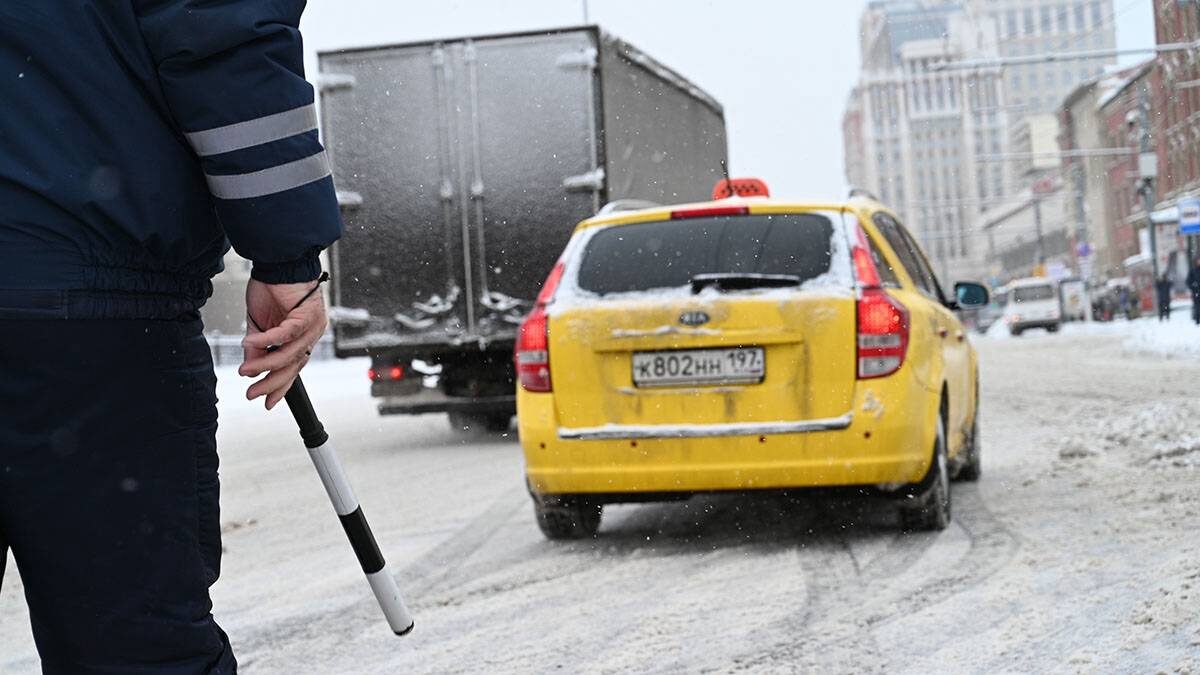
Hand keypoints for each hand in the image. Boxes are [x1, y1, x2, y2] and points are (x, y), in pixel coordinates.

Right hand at [240, 278, 327, 409]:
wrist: (278, 262)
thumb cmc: (272, 288)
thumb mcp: (259, 324)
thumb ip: (257, 347)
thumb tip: (250, 368)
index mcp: (304, 337)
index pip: (294, 368)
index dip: (280, 386)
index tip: (266, 402)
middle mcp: (312, 333)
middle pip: (293, 366)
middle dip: (271, 382)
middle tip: (251, 393)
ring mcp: (313, 324)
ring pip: (290, 353)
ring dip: (265, 363)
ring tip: (245, 370)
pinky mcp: (307, 312)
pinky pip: (286, 333)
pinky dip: (267, 339)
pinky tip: (249, 342)